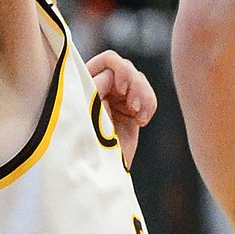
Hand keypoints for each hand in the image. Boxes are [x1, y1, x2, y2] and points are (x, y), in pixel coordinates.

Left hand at [88, 50, 156, 167]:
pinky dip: (150, 105)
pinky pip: (148, 97)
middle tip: (134, 107)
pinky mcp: (130, 111)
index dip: (120, 71)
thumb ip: (96, 88)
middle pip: (128, 67)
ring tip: (140, 117)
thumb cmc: (84, 143)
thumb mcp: (87, 112)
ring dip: (146, 96)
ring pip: (141, 81)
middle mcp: (101, 87)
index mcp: (85, 82)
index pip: (109, 60)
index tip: (120, 90)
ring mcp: (117, 99)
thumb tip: (111, 75)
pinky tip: (142, 121)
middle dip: (136, 85)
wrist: (97, 173)